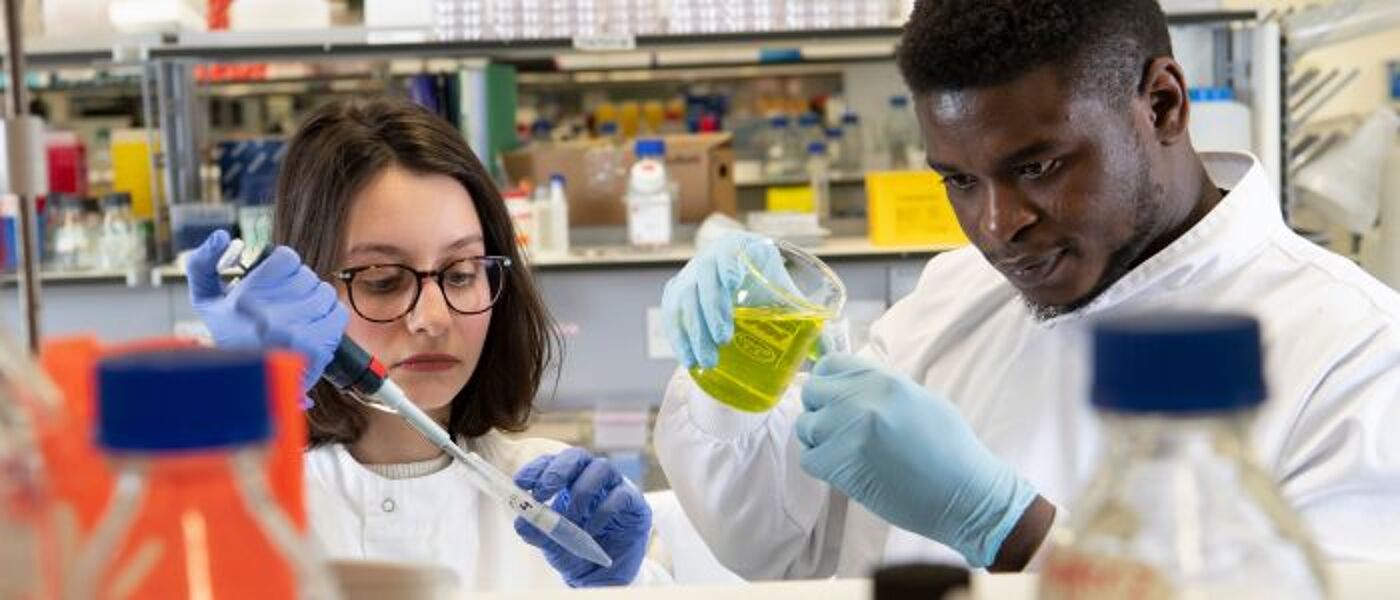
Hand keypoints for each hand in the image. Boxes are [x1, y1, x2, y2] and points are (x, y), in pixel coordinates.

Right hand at [185, 231, 347, 394]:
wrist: (247, 385)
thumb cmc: (230, 340)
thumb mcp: (206, 302)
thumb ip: (202, 264)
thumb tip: (221, 235)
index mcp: (245, 299)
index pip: (287, 257)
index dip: (286, 268)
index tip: (278, 283)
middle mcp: (269, 314)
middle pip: (308, 276)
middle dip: (300, 288)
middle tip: (288, 304)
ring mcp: (294, 332)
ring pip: (325, 293)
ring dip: (316, 302)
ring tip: (300, 317)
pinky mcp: (315, 347)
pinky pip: (338, 314)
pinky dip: (330, 318)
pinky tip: (314, 328)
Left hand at [513, 448, 651, 586]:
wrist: (603, 576)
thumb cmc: (576, 552)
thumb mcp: (551, 544)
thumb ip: (537, 531)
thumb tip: (521, 521)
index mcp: (568, 482)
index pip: (552, 463)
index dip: (536, 468)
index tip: (521, 483)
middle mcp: (591, 478)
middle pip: (577, 456)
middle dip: (557, 471)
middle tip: (543, 493)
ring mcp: (615, 487)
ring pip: (601, 467)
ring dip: (581, 492)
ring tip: (571, 518)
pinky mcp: (634, 503)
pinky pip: (621, 495)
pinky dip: (603, 511)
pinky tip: (591, 529)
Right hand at [660, 231, 796, 368]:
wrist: (741, 276)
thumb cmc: (766, 284)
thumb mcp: (784, 291)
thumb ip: (807, 317)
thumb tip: (826, 353)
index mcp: (737, 248)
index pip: (726, 255)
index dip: (725, 268)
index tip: (732, 284)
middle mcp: (708, 259)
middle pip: (703, 283)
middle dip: (710, 313)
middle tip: (723, 341)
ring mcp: (688, 276)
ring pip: (684, 302)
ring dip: (693, 332)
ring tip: (707, 361)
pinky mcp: (676, 294)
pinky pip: (672, 316)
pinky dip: (678, 338)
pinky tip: (688, 359)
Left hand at [794, 354, 1036, 568]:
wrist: (966, 494)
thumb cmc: (949, 449)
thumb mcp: (918, 399)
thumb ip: (879, 389)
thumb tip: (846, 385)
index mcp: (883, 379)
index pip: (830, 364)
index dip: (827, 382)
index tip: (833, 397)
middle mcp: (861, 398)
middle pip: (812, 392)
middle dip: (819, 409)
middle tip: (838, 429)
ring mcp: (848, 431)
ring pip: (805, 427)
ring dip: (819, 440)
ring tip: (845, 452)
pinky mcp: (841, 464)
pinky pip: (809, 460)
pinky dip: (822, 467)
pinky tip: (846, 471)